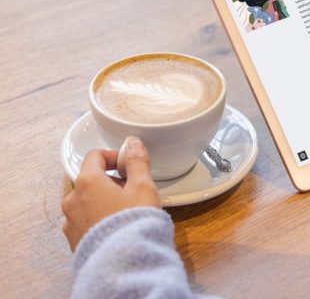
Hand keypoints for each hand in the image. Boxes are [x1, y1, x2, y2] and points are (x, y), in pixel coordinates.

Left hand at [61, 137, 160, 251]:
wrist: (123, 262)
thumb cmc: (133, 221)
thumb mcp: (143, 186)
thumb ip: (137, 161)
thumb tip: (132, 143)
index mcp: (87, 181)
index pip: (95, 156)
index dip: (114, 157)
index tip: (129, 164)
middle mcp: (72, 199)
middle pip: (91, 180)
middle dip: (111, 181)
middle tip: (133, 190)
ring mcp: (70, 221)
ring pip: (87, 201)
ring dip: (103, 200)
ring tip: (125, 211)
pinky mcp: (74, 240)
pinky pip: (86, 221)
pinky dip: (98, 219)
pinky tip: (116, 227)